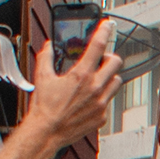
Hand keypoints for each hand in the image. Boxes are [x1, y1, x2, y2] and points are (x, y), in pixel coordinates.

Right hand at [18, 23, 120, 147]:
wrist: (47, 132)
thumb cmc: (45, 108)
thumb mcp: (42, 77)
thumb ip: (46, 57)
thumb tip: (48, 47)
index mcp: (81, 75)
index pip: (98, 46)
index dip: (104, 32)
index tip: (107, 26)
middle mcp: (95, 87)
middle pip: (116, 63)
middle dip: (109, 57)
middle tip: (101, 59)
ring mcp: (101, 103)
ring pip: (117, 81)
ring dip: (109, 77)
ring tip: (97, 79)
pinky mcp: (102, 116)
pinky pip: (109, 100)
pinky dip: (103, 96)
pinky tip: (91, 98)